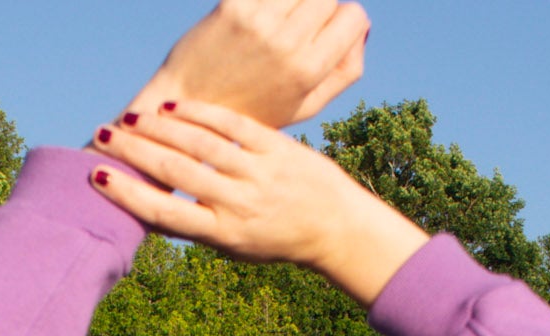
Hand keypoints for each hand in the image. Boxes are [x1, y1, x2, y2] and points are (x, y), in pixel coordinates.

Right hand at [90, 103, 427, 303]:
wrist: (332, 227)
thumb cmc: (272, 238)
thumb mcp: (233, 245)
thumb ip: (197, 226)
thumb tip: (148, 208)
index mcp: (223, 234)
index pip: (166, 214)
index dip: (129, 196)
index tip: (99, 179)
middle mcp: (238, 204)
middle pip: (176, 173)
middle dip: (134, 153)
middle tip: (103, 137)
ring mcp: (258, 174)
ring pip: (200, 145)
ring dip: (159, 129)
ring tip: (129, 119)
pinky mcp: (276, 147)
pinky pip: (230, 125)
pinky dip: (198, 115)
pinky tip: (171, 108)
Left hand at [129, 0, 370, 128]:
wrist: (187, 108)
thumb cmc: (251, 110)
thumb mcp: (304, 106)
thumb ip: (343, 70)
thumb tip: (361, 29)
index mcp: (309, 71)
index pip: (353, 16)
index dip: (344, 23)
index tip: (327, 34)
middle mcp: (287, 43)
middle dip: (317, 9)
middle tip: (297, 29)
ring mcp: (259, 21)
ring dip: (292, 1)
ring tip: (276, 23)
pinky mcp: (232, 5)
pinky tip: (258, 13)